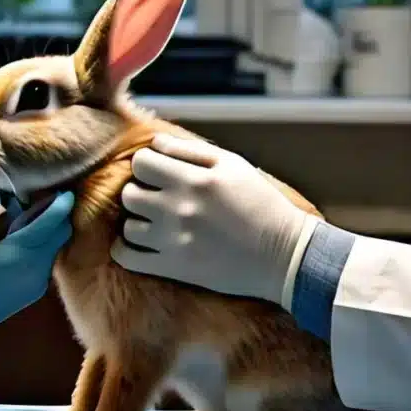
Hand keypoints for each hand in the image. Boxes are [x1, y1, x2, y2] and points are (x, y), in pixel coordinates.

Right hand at [0, 180, 74, 384]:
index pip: (52, 221)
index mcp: (16, 257)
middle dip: (53, 210)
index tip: (59, 179)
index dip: (58, 199)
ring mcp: (32, 287)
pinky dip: (36, 242)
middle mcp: (32, 273)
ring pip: (53, 247)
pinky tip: (13, 231)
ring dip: (44, 226)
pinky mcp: (27, 294)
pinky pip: (43, 260)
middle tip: (33, 189)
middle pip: (60, 233)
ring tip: (20, 206)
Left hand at [110, 134, 316, 307]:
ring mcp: (174, 240)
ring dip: (138, 222)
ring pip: (128, 226)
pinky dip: (126, 250)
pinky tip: (141, 245)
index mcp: (194, 180)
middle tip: (157, 199)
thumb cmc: (260, 204)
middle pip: (129, 193)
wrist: (284, 254)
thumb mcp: (233, 165)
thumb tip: (154, 143)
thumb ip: (190, 150)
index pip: (141, 162)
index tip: (158, 173)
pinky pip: (127, 257)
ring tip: (156, 224)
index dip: (146, 165)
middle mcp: (179, 209)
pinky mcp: (174, 268)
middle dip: (140, 192)